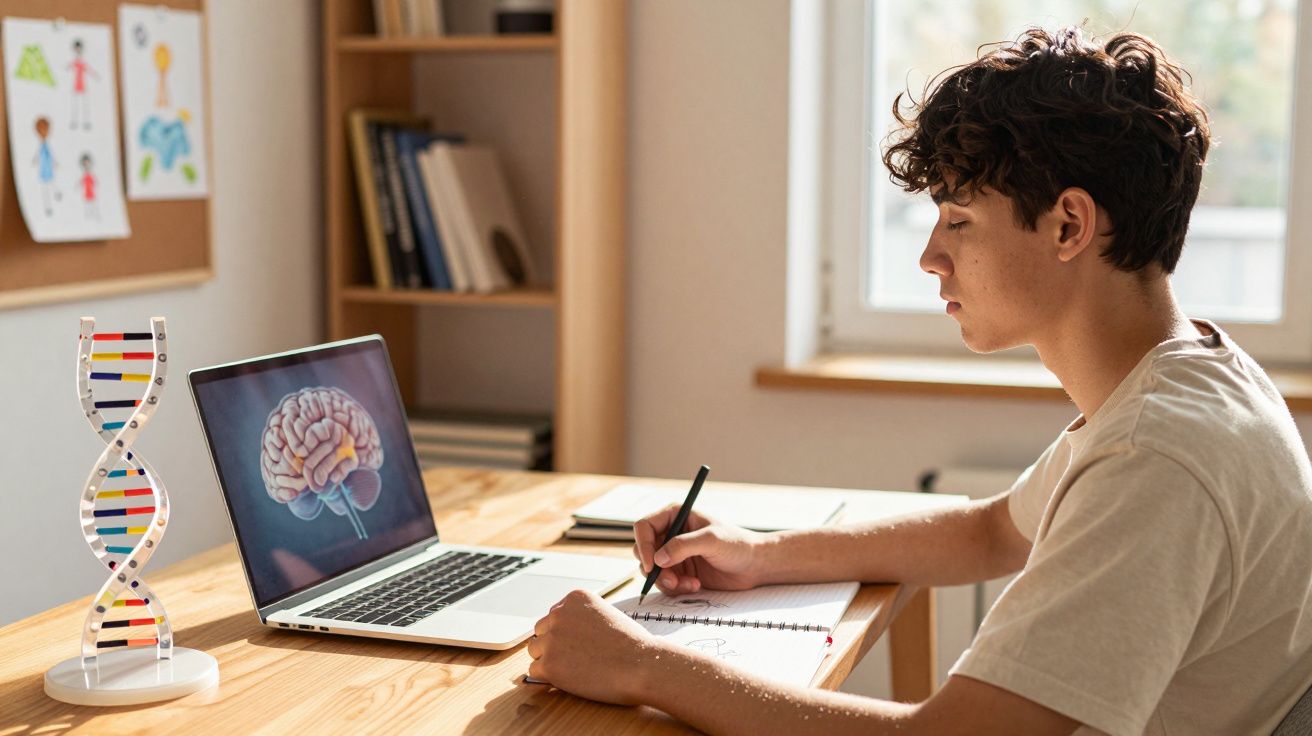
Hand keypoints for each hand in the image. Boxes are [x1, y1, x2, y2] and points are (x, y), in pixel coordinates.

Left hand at [526, 589, 662, 703]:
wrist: (642, 666)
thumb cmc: (631, 645)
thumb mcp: (606, 615)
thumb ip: (582, 618)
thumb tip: (563, 631)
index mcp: (575, 598)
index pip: (554, 615)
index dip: (567, 632)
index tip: (582, 642)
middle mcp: (559, 613)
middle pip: (541, 631)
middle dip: (555, 644)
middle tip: (578, 657)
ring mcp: (552, 639)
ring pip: (536, 650)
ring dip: (550, 660)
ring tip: (576, 667)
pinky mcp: (549, 664)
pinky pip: (535, 670)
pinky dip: (550, 677)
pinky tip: (571, 677)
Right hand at [633, 505, 764, 595]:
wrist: (753, 565)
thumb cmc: (737, 544)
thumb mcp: (711, 540)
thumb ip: (683, 546)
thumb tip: (658, 558)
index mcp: (675, 515)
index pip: (644, 527)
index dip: (644, 545)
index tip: (652, 565)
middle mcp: (670, 533)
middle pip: (643, 551)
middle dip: (654, 569)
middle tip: (672, 581)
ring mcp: (673, 554)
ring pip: (652, 570)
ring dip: (667, 582)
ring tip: (690, 584)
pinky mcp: (679, 571)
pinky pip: (664, 583)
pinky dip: (676, 588)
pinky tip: (696, 585)